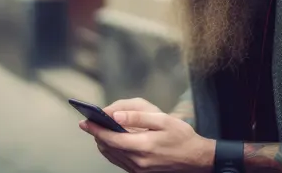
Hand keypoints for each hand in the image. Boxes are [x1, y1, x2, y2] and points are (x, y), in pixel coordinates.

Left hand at [80, 110, 214, 172]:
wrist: (196, 159)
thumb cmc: (181, 136)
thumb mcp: (163, 120)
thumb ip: (138, 116)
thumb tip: (116, 114)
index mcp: (142, 146)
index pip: (110, 138)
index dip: (95, 129)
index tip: (84, 122)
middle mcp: (138, 161)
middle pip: (108, 148)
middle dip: (97, 134)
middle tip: (90, 122)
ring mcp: (139, 170)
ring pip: (112, 156)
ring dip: (103, 143)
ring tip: (98, 129)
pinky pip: (120, 162)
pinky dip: (112, 150)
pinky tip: (112, 141)